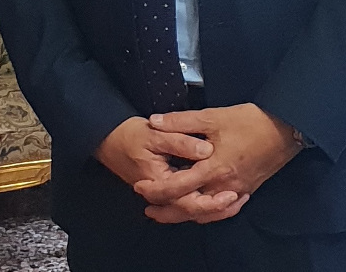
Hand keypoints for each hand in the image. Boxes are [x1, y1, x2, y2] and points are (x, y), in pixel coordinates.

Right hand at [94, 116, 240, 223]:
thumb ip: (180, 141)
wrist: (107, 139)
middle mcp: (162, 194)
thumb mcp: (154, 134)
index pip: (189, 201)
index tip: (231, 193)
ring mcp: (163, 194)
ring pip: (190, 210)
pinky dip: (204, 201)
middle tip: (238, 198)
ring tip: (236, 199)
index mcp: (160, 182)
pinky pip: (187, 202)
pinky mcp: (166, 188)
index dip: (212, 201)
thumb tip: (206, 150)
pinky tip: (219, 194)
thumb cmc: (129, 135)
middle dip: (218, 209)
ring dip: (213, 208)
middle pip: (192, 211)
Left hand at [134, 103, 301, 223]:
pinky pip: (224, 210)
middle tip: (148, 209)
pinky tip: (202, 206)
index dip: (156, 190)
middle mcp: (224, 186)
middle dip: (167, 212)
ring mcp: (237, 190)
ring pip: (207, 213)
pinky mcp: (247, 189)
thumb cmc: (250, 122)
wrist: (286, 129)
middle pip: (190, 208)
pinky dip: (209, 212)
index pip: (178, 187)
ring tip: (170, 210)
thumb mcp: (212, 116)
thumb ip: (181, 121)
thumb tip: (154, 122)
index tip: (140, 187)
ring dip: (186, 214)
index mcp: (213, 169)